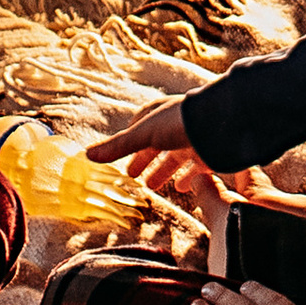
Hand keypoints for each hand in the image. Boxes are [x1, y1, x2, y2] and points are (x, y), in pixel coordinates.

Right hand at [85, 100, 254, 206]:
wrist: (219, 125)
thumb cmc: (177, 123)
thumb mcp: (143, 134)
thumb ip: (118, 147)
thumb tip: (87, 155)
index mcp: (158, 115)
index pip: (140, 128)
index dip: (130, 143)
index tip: (122, 157)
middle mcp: (175, 126)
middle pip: (156, 145)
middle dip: (145, 160)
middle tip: (133, 176)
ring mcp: (192, 139)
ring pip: (174, 158)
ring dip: (163, 171)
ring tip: (153, 187)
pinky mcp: (207, 154)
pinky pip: (195, 169)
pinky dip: (186, 179)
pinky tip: (181, 189)